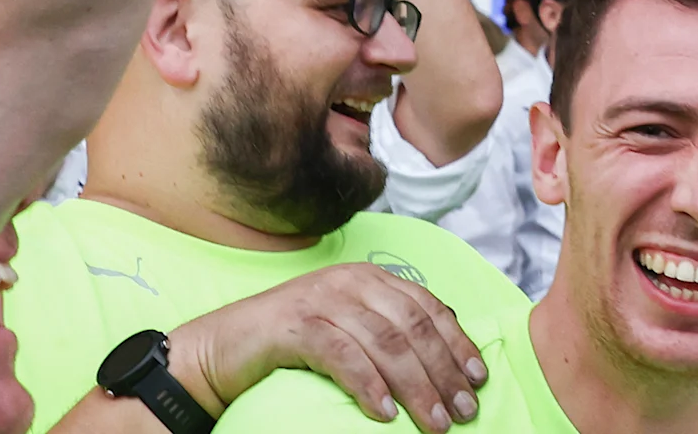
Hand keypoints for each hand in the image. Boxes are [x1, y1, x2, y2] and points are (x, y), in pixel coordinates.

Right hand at [165, 262, 488, 429]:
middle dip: (444, 371)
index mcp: (370, 279)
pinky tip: (384, 413)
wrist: (219, 349)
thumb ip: (386, 332)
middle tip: (463, 411)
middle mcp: (350, 282)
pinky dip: (368, 385)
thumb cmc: (289, 346)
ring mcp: (321, 300)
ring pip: (385, 342)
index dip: (457, 344)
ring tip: (433, 422)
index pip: (428, 308)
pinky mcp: (294, 326)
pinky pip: (343, 355)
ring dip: (415, 386)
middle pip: (413, 328)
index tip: (478, 379)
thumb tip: (440, 361)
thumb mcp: (347, 330)